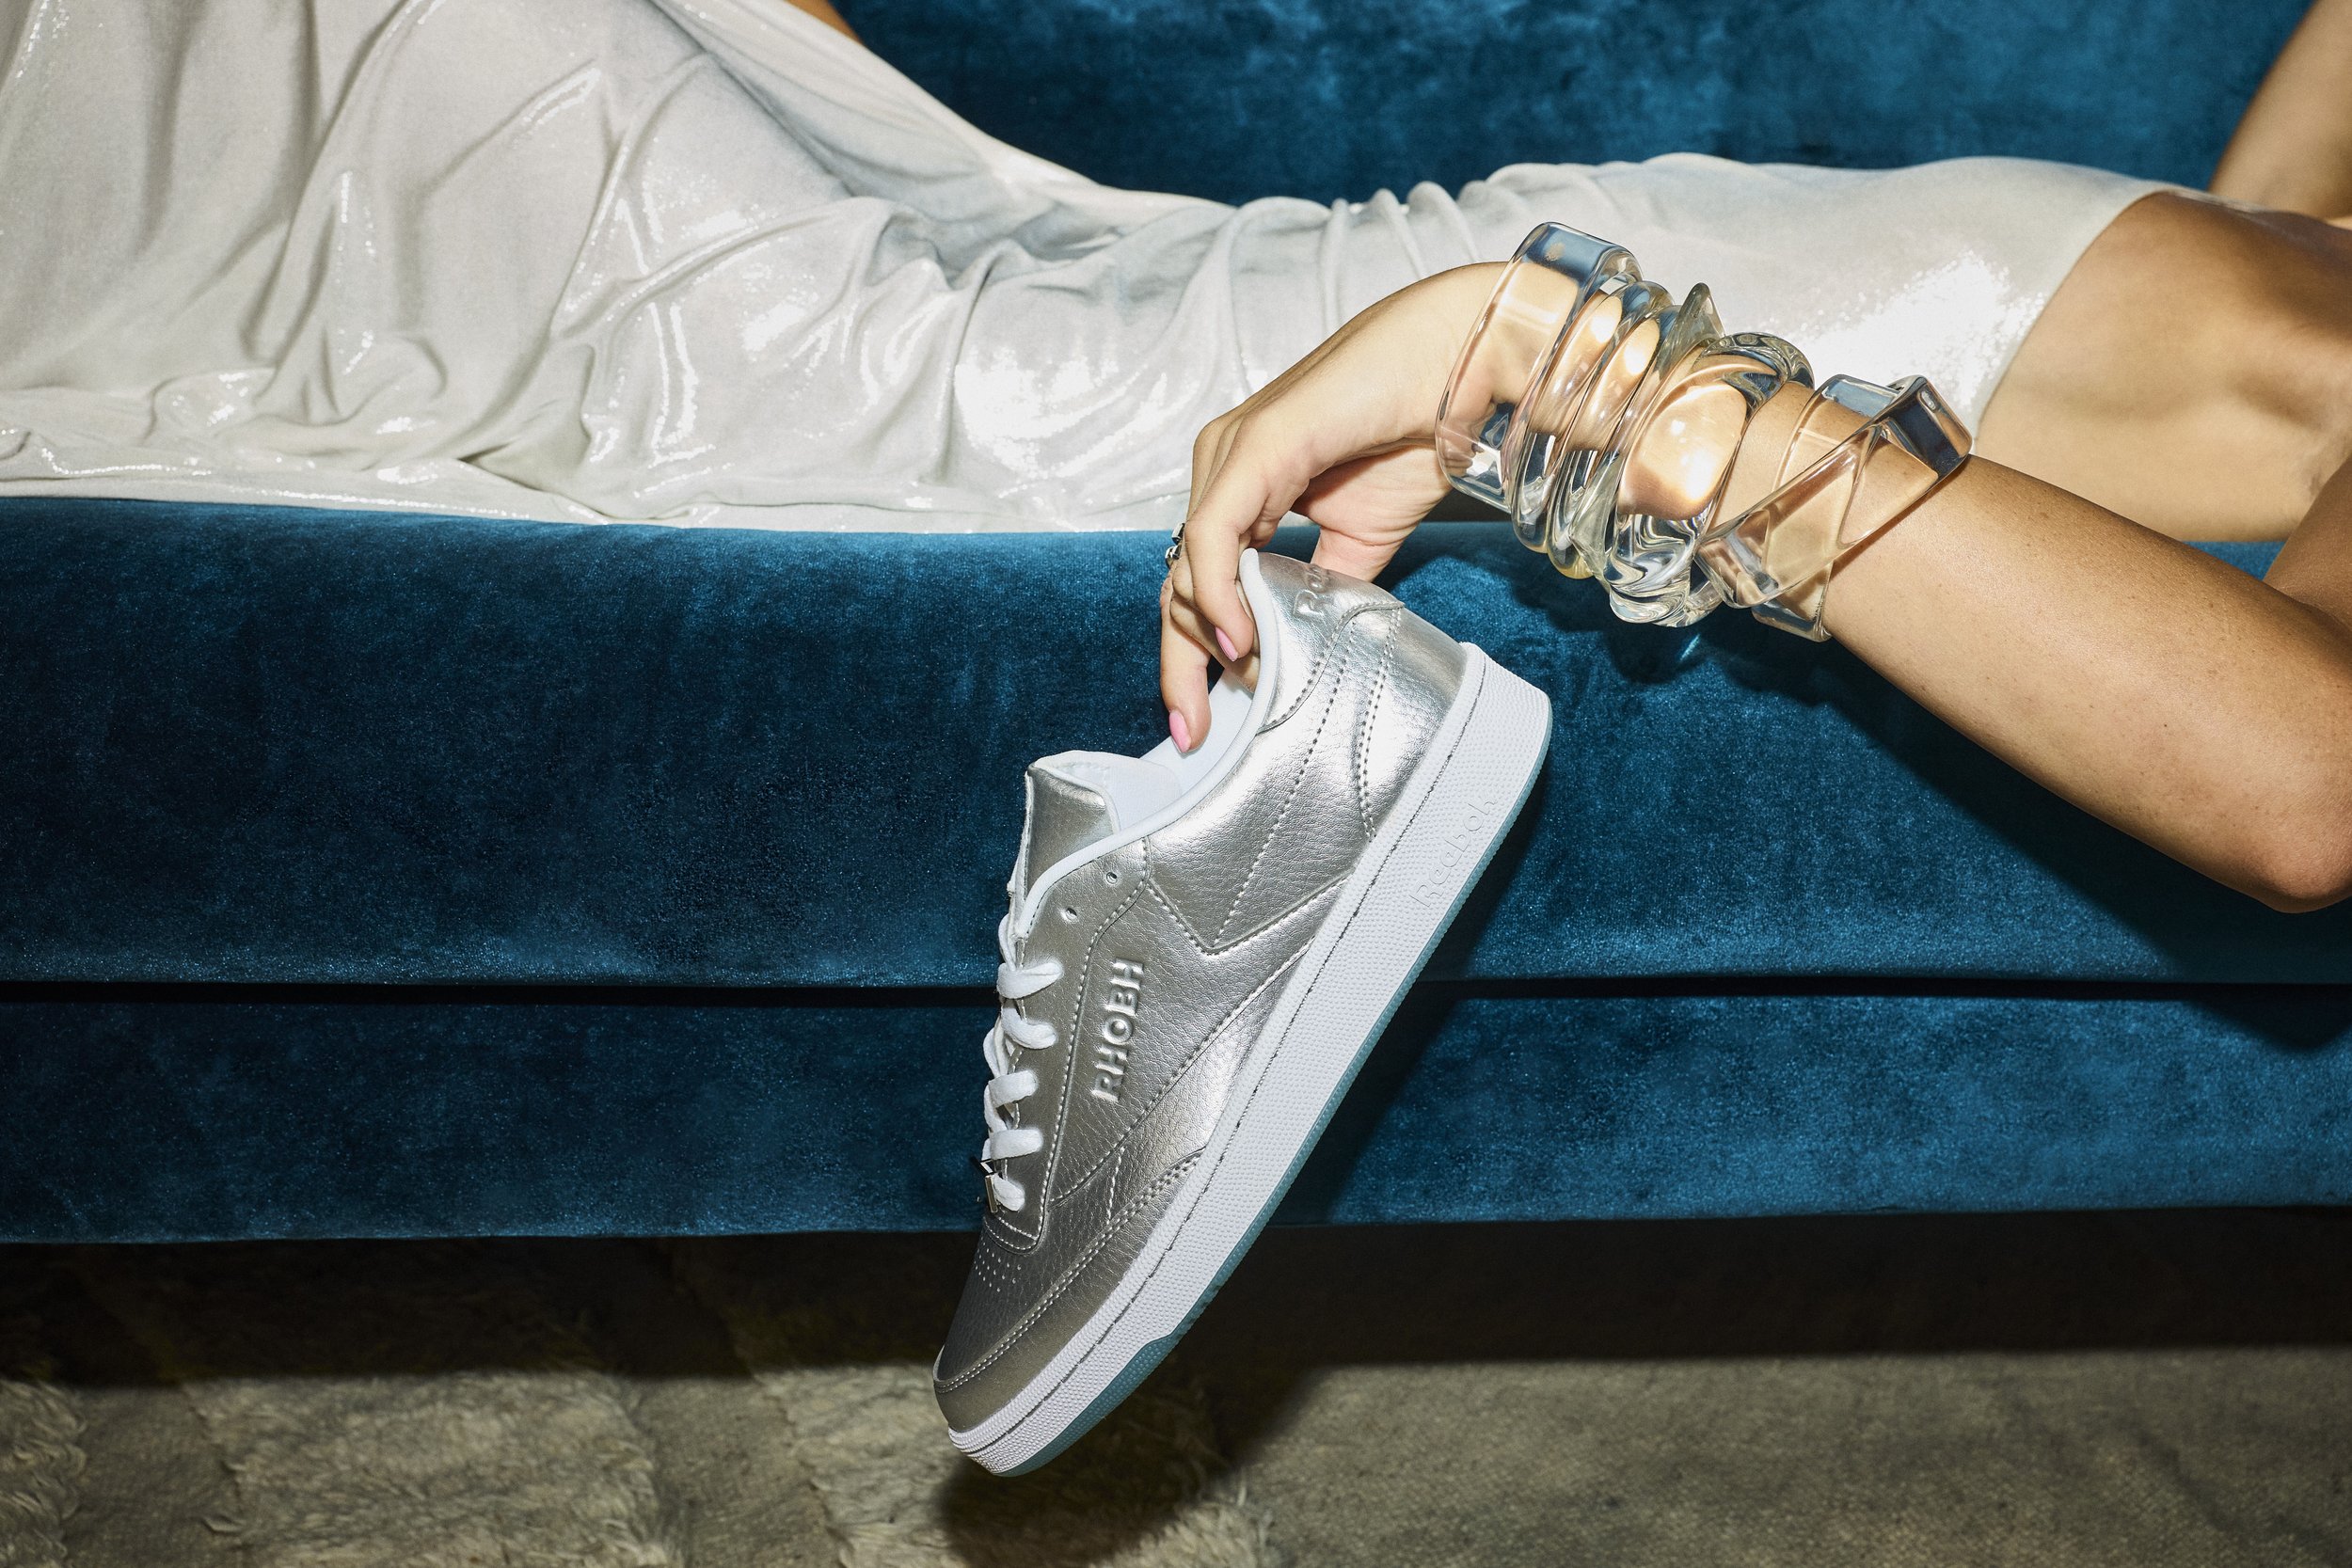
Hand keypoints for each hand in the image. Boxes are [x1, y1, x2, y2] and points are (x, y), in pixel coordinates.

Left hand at [1160, 263, 1502, 751]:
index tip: (1196, 724)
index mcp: (1242, 487)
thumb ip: (1320, 590)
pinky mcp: (1254, 446)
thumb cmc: (1414, 431)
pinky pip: (1213, 533)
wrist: (1460, 368)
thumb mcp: (1360, 540)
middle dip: (1179, 665)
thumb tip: (1297, 652)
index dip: (1188, 656)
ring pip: (1187, 563)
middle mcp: (1223, 467)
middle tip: (1194, 733)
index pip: (1196, 582)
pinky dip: (1218, 590)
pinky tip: (1238, 635)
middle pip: (1178, 582)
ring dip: (1207, 635)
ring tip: (1245, 684)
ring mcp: (1231, 453)